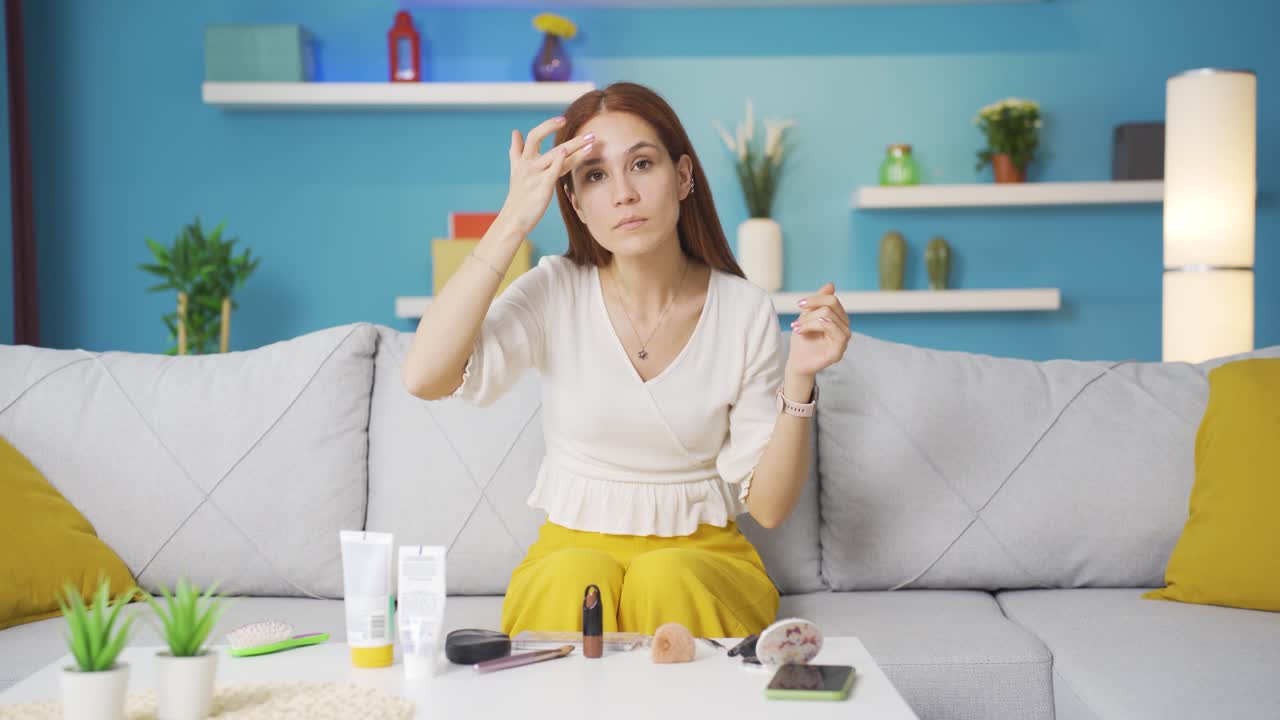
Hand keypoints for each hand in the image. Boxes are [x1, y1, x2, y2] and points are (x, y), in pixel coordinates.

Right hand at [497, 116, 594, 236]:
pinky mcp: (542, 188)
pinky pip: (553, 171)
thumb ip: (516, 151)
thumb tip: (515, 132)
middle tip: (588, 132)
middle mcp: (527, 164)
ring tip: (591, 141)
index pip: (533, 136)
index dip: (547, 126)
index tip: (562, 120)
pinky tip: (574, 153)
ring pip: (555, 155)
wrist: (514, 219)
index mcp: (522, 160)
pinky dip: (561, 160)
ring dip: (574, 146)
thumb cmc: (519, 196)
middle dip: (561, 132)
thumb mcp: (516, 170)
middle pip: (543, 140)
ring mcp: (534, 175)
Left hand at [786, 282, 851, 378]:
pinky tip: (805, 329)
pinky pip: (837, 333)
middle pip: (831, 306)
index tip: (799, 304)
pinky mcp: (839, 352)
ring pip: (829, 317)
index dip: (815, 299)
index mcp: (839, 319)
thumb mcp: (807, 316)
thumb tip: (831, 285)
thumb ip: (819, 302)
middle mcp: (845, 328)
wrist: (796, 361)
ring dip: (808, 321)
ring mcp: (844, 340)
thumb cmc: (803, 340)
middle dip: (810, 312)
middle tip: (796, 323)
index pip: (832, 300)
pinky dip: (818, 326)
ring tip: (797, 328)